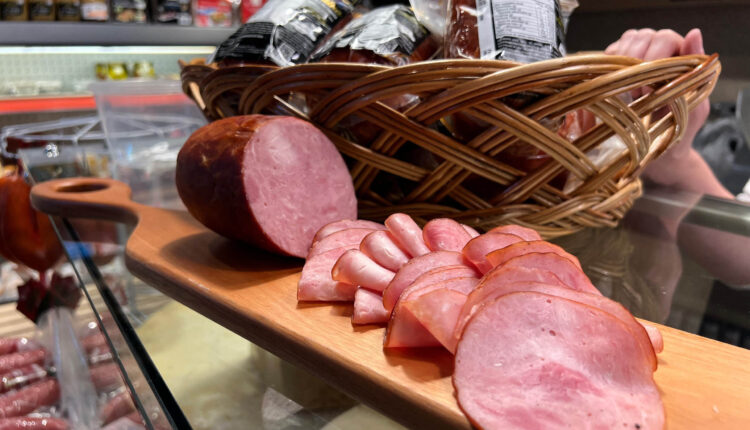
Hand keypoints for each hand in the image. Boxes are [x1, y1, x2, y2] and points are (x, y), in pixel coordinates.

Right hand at [605, 29, 730, 197]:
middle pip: (643, 37)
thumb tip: (694, 34)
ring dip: (621, 62)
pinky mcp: (619, 70)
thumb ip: (696, 76)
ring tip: (625, 90)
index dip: (654, 56)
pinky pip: (609, 54)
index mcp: (682, 61)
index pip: (667, 39)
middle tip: (635, 93)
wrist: (658, 160)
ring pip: (626, 41)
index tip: (646, 83)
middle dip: (634, 61)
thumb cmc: (678, 137)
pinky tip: (611, 86)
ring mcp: (639, 61)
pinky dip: (607, 67)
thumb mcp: (693, 110)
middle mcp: (661, 56)